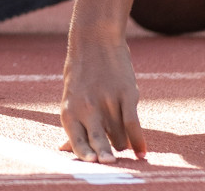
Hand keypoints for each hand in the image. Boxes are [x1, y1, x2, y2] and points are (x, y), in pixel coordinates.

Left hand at [58, 41, 145, 163]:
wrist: (95, 39)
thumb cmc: (81, 72)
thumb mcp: (70, 98)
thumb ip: (72, 125)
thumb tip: (63, 150)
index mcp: (69, 111)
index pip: (77, 142)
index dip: (85, 155)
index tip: (94, 164)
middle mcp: (88, 109)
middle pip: (99, 142)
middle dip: (106, 157)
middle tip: (110, 165)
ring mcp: (108, 102)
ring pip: (119, 137)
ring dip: (123, 145)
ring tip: (124, 146)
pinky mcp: (127, 94)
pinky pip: (134, 125)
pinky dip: (139, 142)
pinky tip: (142, 152)